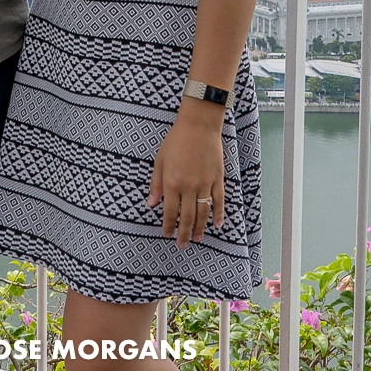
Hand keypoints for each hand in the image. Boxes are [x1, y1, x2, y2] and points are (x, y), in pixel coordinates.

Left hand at [147, 109, 225, 248]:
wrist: (198, 125)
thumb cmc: (176, 141)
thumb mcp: (160, 161)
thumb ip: (156, 184)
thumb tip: (151, 204)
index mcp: (172, 183)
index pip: (170, 212)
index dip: (168, 226)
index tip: (167, 235)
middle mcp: (189, 187)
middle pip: (188, 217)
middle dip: (184, 234)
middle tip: (182, 245)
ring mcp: (205, 184)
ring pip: (203, 213)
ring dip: (200, 228)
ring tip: (197, 239)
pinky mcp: (217, 179)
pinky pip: (219, 201)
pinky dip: (219, 214)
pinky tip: (217, 224)